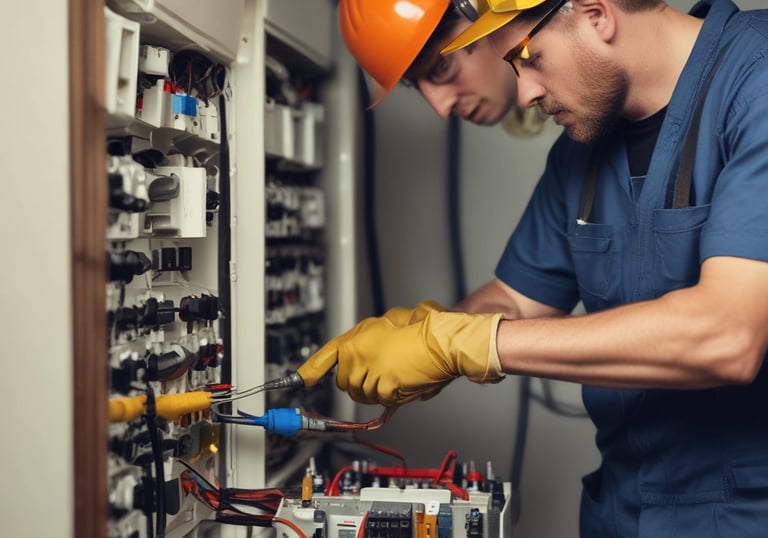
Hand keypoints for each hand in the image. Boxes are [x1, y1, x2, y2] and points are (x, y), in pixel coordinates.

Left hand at [297, 301, 445, 385]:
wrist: (440, 342)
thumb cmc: (421, 330)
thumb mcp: (386, 323)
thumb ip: (366, 341)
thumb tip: (357, 355)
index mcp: (355, 338)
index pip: (326, 357)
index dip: (310, 371)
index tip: (300, 379)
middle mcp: (357, 355)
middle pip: (345, 383)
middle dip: (359, 382)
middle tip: (380, 370)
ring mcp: (369, 372)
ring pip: (362, 395)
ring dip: (377, 390)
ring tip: (396, 373)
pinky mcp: (383, 387)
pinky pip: (381, 400)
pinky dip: (392, 396)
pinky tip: (404, 380)